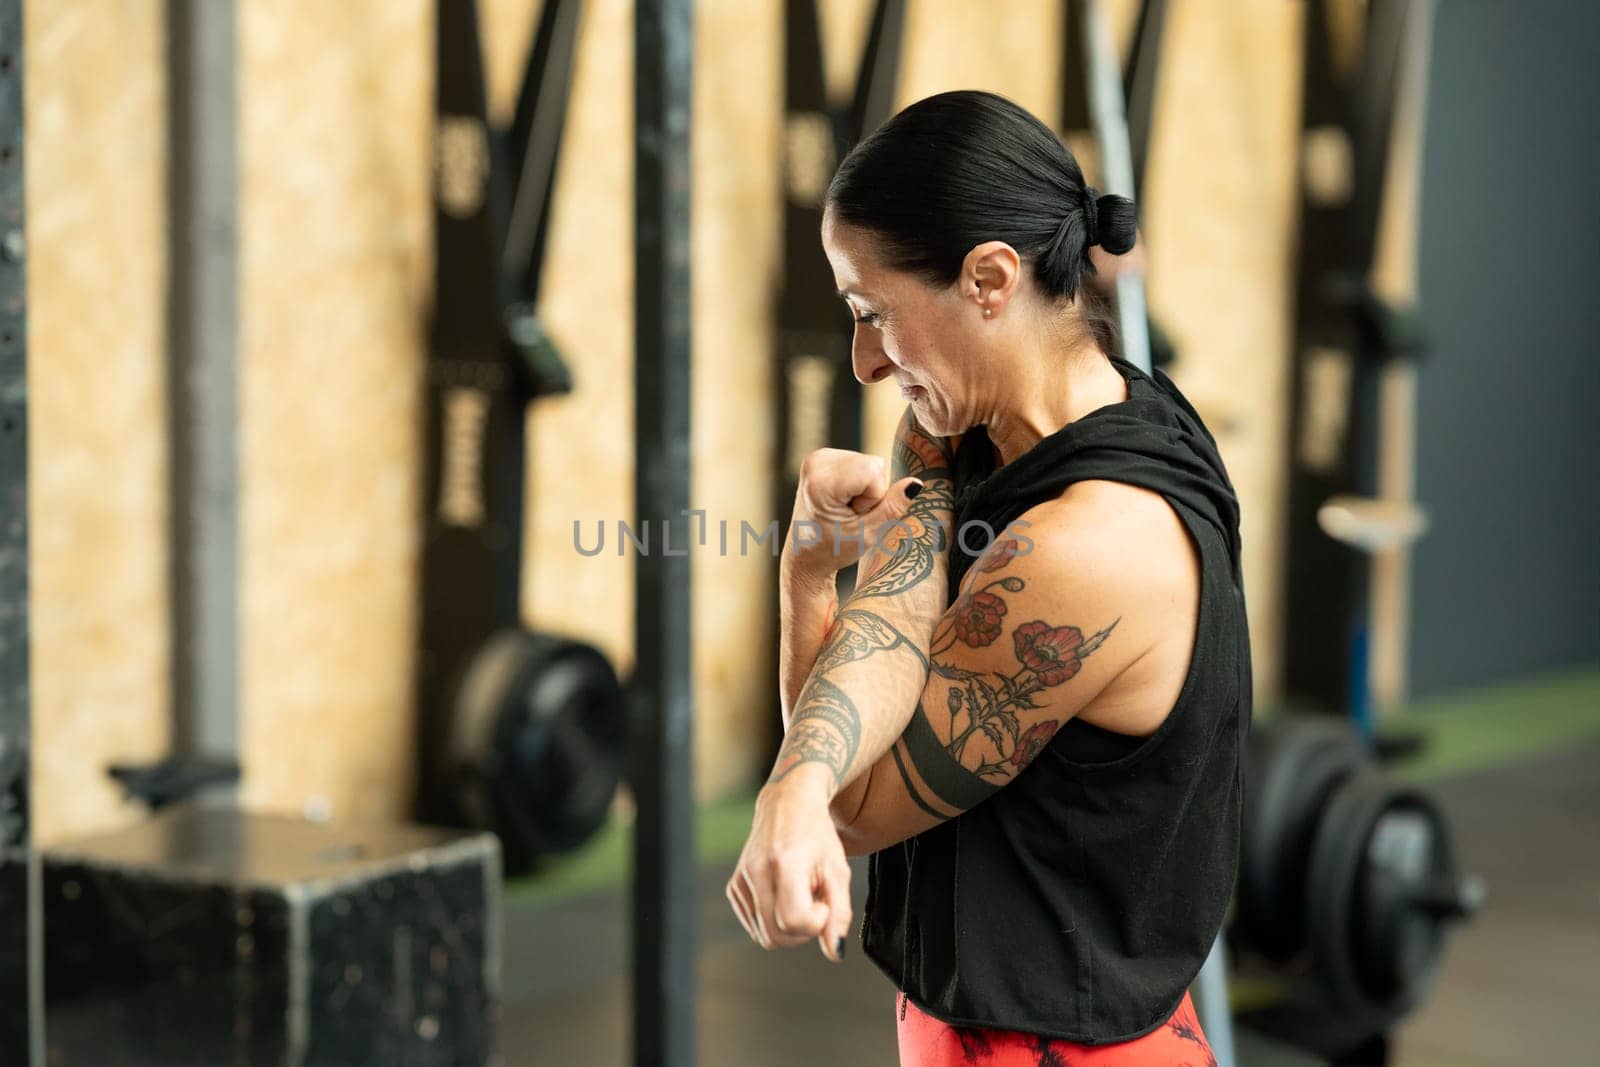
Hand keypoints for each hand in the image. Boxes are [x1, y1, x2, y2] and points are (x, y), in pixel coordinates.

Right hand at [726, 768, 852, 961]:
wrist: (788, 803)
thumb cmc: (818, 835)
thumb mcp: (838, 870)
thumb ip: (840, 913)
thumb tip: (834, 953)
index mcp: (785, 863)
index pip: (795, 922)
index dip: (816, 922)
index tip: (824, 902)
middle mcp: (756, 871)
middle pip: (777, 937)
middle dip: (802, 932)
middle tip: (816, 904)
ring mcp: (741, 879)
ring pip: (764, 937)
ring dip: (788, 927)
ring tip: (800, 896)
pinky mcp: (734, 886)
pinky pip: (754, 925)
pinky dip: (773, 919)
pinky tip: (784, 894)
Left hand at [786, 447, 923, 579]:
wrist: (806, 555)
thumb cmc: (833, 549)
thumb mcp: (868, 534)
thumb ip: (893, 507)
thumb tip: (916, 484)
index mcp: (821, 481)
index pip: (873, 469)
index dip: (874, 496)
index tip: (854, 514)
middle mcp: (816, 462)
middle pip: (873, 464)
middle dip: (871, 491)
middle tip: (849, 514)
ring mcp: (818, 458)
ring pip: (870, 463)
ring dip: (865, 488)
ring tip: (844, 509)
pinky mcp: (823, 458)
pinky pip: (861, 462)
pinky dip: (858, 482)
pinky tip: (841, 500)